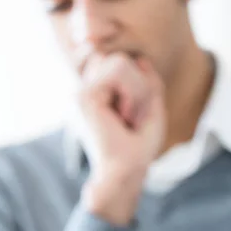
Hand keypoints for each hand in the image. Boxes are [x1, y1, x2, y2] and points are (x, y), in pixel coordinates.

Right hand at [78, 53, 165, 225]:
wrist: (124, 172)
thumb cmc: (137, 148)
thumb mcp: (151, 108)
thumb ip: (148, 81)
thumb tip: (141, 59)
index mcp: (95, 94)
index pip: (120, 63)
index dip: (137, 83)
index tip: (133, 115)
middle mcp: (83, 90)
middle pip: (119, 58)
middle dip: (138, 86)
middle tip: (133, 117)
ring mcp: (79, 91)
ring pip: (119, 61)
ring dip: (137, 91)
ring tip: (129, 118)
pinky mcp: (83, 95)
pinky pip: (118, 69)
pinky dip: (133, 92)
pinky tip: (124, 116)